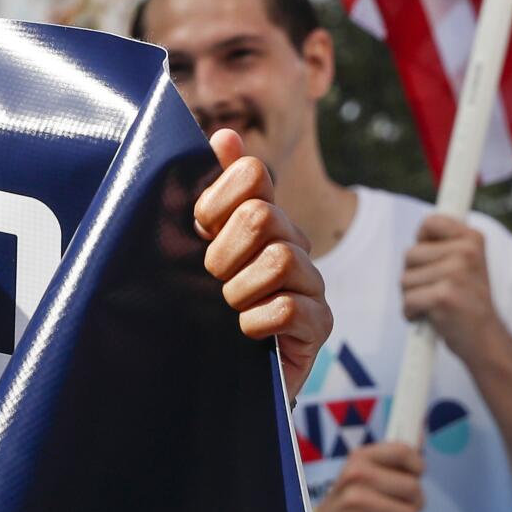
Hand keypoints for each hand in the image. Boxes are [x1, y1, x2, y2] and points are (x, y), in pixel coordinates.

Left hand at [193, 128, 332, 392]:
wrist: (212, 376)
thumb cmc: (201, 305)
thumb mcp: (192, 246)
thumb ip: (210, 192)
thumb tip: (224, 135)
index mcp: (262, 217)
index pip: (253, 176)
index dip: (217, 201)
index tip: (200, 230)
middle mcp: (293, 243)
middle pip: (263, 216)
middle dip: (225, 250)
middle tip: (214, 278)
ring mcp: (311, 284)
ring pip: (280, 260)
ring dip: (241, 290)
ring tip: (231, 307)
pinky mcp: (319, 325)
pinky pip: (290, 309)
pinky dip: (257, 323)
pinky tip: (247, 332)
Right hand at [314, 442, 424, 511]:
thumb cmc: (353, 502)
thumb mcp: (367, 474)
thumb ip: (395, 457)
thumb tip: (419, 432)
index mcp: (360, 457)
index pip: (405, 451)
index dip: (417, 467)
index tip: (412, 476)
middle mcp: (355, 475)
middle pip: (414, 488)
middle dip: (413, 504)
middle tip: (396, 508)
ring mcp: (353, 501)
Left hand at [401, 214, 502, 364]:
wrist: (487, 340)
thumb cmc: (468, 300)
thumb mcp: (465, 263)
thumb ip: (444, 243)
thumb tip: (423, 225)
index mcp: (473, 239)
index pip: (430, 223)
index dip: (423, 242)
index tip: (435, 260)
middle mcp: (467, 253)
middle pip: (410, 254)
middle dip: (415, 276)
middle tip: (439, 291)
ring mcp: (456, 274)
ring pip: (405, 279)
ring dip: (414, 296)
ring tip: (438, 304)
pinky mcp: (444, 297)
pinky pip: (407, 300)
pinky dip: (412, 313)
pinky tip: (433, 317)